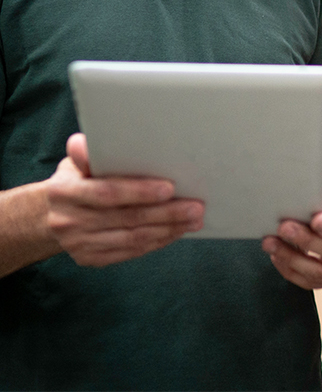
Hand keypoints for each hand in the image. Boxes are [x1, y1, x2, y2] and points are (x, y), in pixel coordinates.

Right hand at [44, 133, 204, 266]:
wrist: (50, 214)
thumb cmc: (76, 179)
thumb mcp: (76, 162)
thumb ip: (87, 153)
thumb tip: (88, 139)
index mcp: (66, 192)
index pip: (107, 193)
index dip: (139, 191)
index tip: (170, 188)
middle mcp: (69, 220)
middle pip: (126, 218)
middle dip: (165, 213)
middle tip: (195, 207)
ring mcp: (78, 244)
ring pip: (132, 238)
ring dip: (167, 229)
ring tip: (193, 220)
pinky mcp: (89, 258)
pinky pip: (129, 252)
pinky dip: (156, 242)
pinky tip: (175, 232)